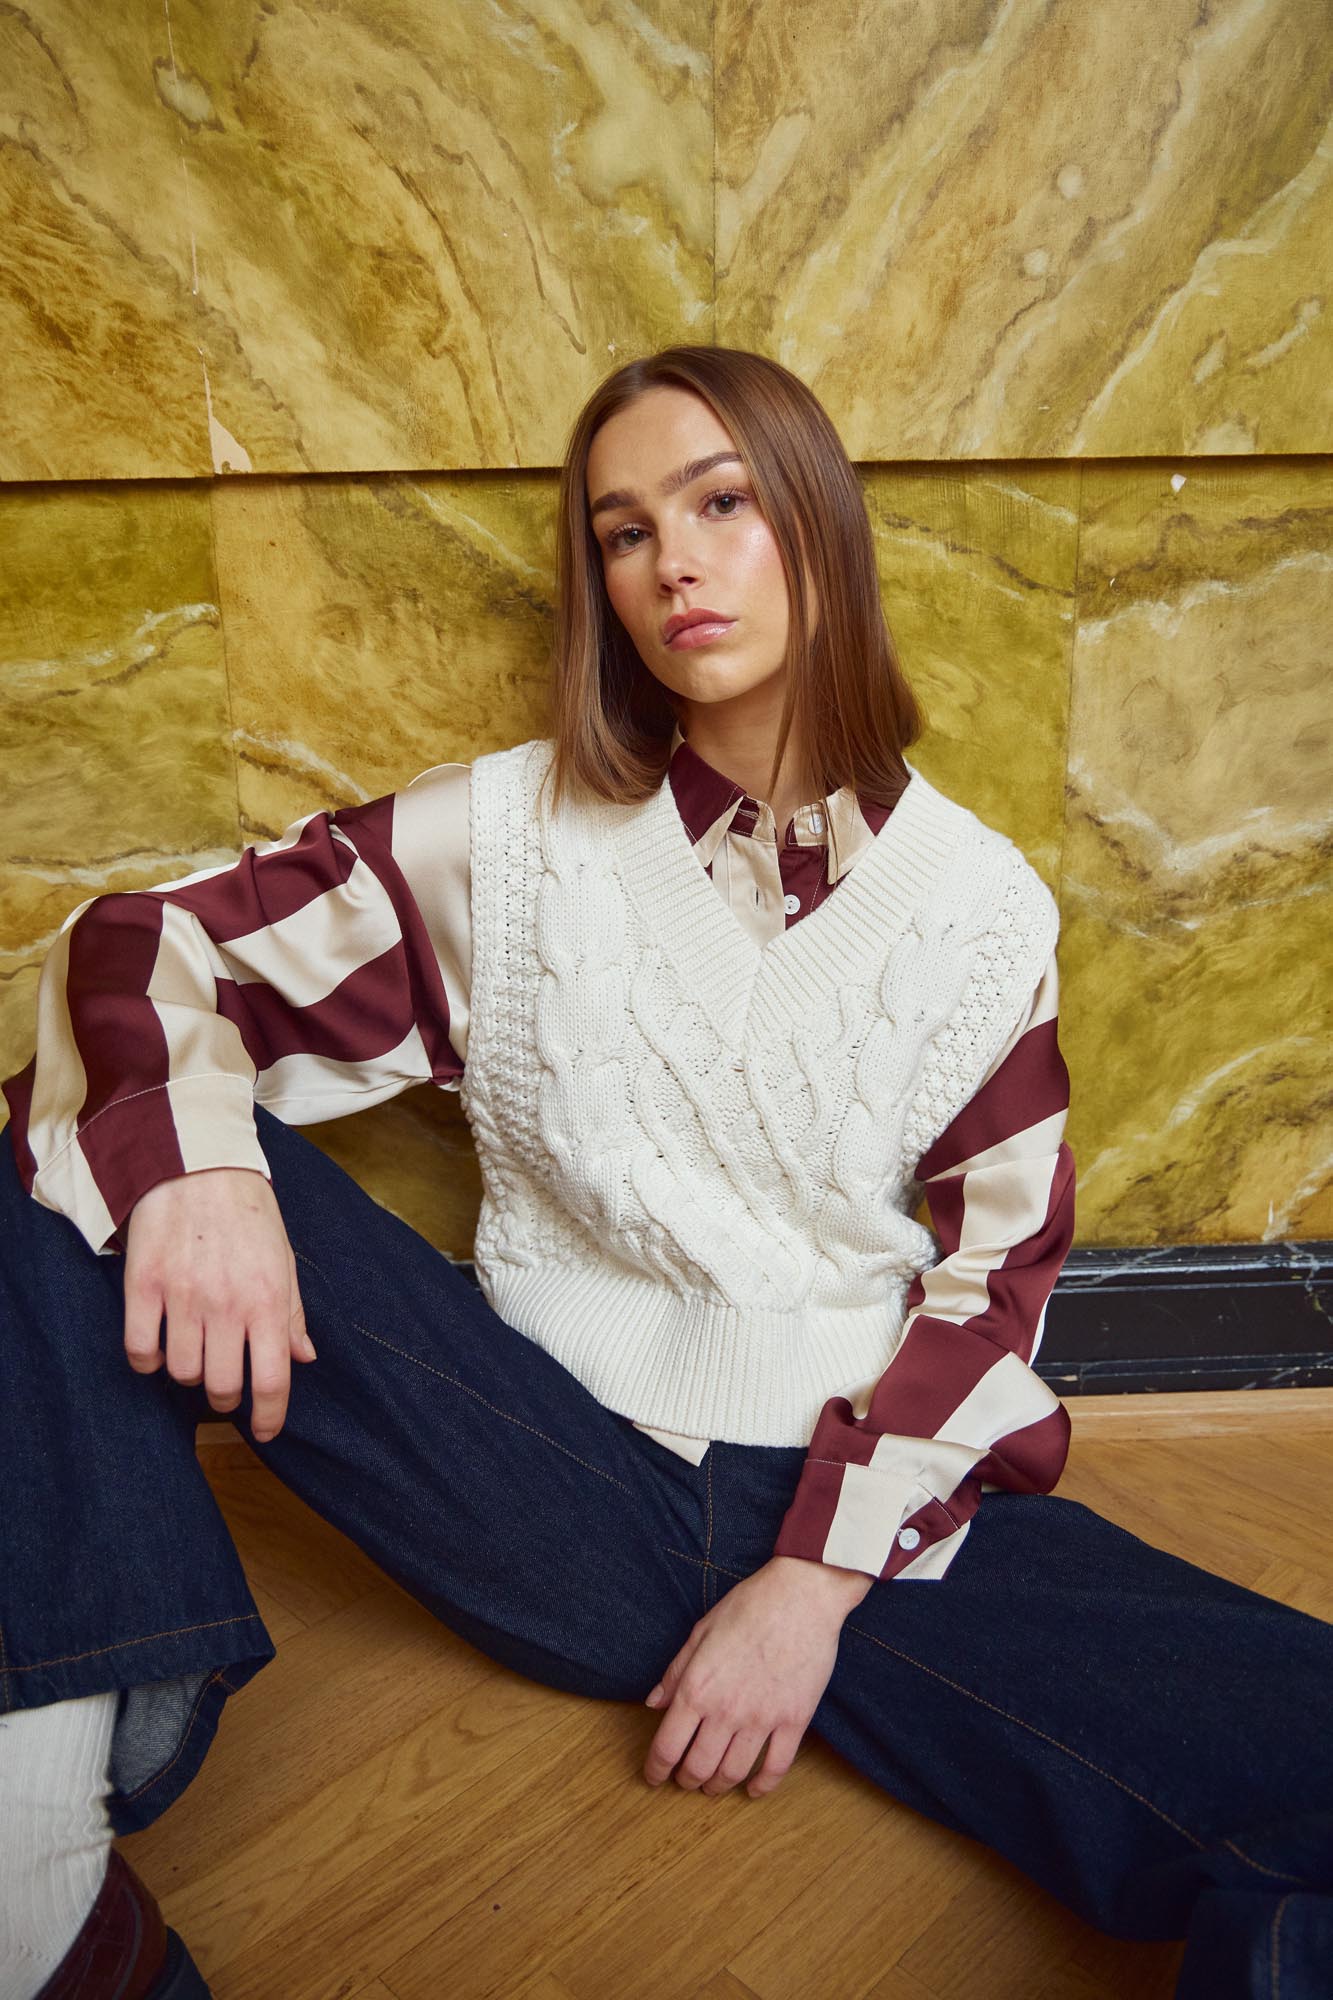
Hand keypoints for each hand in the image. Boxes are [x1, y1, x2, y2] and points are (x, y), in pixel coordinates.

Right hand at [123, 1167, 315, 1442]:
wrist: (198, 1163)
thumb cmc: (248, 1212)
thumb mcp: (284, 1258)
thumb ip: (292, 1312)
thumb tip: (304, 1358)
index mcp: (268, 1299)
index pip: (271, 1380)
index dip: (268, 1417)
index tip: (264, 1431)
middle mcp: (226, 1304)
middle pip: (221, 1386)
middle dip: (225, 1394)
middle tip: (225, 1379)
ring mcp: (182, 1296)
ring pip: (181, 1373)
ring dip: (188, 1373)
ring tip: (194, 1351)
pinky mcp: (143, 1286)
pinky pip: (139, 1351)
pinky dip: (148, 1361)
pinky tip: (158, 1348)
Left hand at [641, 1556, 866, 1799]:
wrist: (800, 1596)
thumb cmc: (748, 1607)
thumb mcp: (700, 1633)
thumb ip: (675, 1673)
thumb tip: (653, 1704)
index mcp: (697, 1689)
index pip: (667, 1747)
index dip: (656, 1769)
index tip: (654, 1777)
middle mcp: (726, 1711)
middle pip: (698, 1768)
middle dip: (686, 1781)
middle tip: (684, 1781)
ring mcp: (762, 1719)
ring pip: (734, 1773)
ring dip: (719, 1787)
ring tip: (713, 1786)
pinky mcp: (794, 1721)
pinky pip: (776, 1767)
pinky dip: (762, 1786)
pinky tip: (753, 1790)